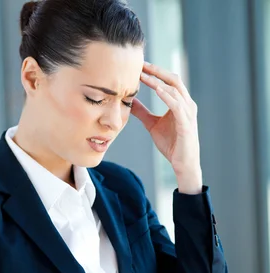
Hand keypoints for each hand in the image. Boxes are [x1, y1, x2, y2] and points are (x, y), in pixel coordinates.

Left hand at [131, 62, 202, 193]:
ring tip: (144, 74)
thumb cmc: (171, 144)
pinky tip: (157, 90)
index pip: (167, 81)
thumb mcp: (152, 124)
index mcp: (180, 102)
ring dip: (158, 81)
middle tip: (140, 64)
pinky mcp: (186, 122)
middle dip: (156, 70)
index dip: (154, 72)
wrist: (182, 163)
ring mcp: (188, 112)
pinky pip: (177, 105)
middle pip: (173, 79)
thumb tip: (129, 101)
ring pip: (175, 89)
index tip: (138, 65)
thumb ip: (142, 112)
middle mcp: (186, 103)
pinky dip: (167, 96)